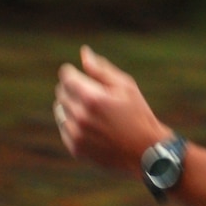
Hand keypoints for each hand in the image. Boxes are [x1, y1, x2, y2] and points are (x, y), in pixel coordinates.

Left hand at [54, 46, 169, 171]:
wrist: (145, 152)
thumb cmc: (138, 115)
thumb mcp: (125, 86)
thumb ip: (101, 69)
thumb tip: (84, 53)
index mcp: (92, 98)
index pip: (66, 77)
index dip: (72, 72)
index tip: (80, 75)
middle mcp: (80, 117)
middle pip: (61, 92)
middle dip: (72, 88)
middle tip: (91, 93)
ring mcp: (76, 134)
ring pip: (60, 110)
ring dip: (70, 106)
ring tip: (91, 110)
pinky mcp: (76, 148)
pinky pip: (64, 128)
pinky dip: (72, 124)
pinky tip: (89, 125)